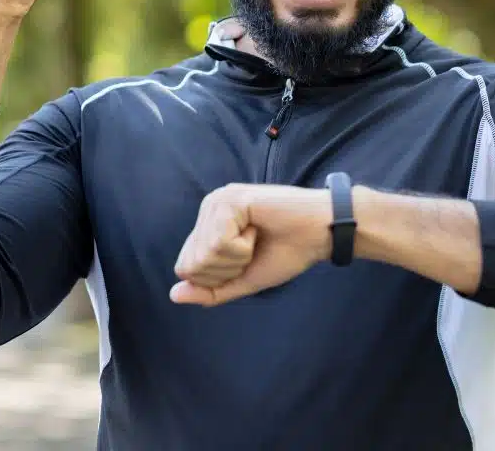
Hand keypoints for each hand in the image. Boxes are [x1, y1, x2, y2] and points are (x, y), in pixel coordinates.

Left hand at [171, 183, 332, 306]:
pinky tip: (258, 229)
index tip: (245, 260)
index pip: (186, 268)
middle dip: (225, 270)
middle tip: (252, 249)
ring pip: (204, 255)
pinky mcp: (231, 200)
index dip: (217, 278)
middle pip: (191, 264)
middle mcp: (208, 209)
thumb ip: (211, 290)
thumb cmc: (286, 252)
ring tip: (256, 238)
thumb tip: (174, 295)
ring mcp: (218, 201)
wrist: (319, 234)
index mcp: (208, 225)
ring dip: (237, 258)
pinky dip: (243, 248)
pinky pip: (220, 243)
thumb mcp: (244, 279)